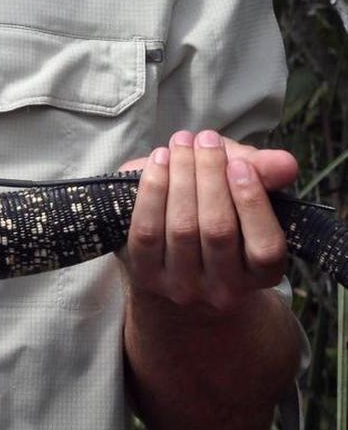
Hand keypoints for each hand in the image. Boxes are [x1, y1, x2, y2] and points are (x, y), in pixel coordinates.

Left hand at [117, 130, 298, 312]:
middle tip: (205, 140)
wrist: (173, 261)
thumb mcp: (246, 196)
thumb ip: (264, 177)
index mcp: (262, 275)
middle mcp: (224, 289)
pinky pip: (146, 232)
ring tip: (181, 143)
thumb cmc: (219, 218)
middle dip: (210, 177)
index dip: (252, 202)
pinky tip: (158, 161)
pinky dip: (152, 191)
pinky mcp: (146, 276)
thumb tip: (284, 164)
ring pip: (182, 228)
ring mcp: (182, 286)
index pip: (265, 246)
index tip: (239, 163)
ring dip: (180, 177)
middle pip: (217, 230)